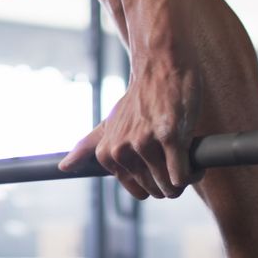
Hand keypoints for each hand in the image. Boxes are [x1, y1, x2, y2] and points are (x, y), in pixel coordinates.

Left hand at [59, 54, 201, 198]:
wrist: (159, 66)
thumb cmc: (139, 99)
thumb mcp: (109, 123)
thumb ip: (87, 147)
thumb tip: (63, 168)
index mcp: (107, 154)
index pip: (140, 191)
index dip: (157, 180)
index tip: (162, 160)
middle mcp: (122, 151)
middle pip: (157, 190)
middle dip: (173, 179)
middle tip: (176, 153)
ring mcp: (145, 144)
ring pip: (171, 186)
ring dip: (186, 177)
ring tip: (186, 152)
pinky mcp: (169, 137)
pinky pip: (183, 176)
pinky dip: (194, 172)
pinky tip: (194, 156)